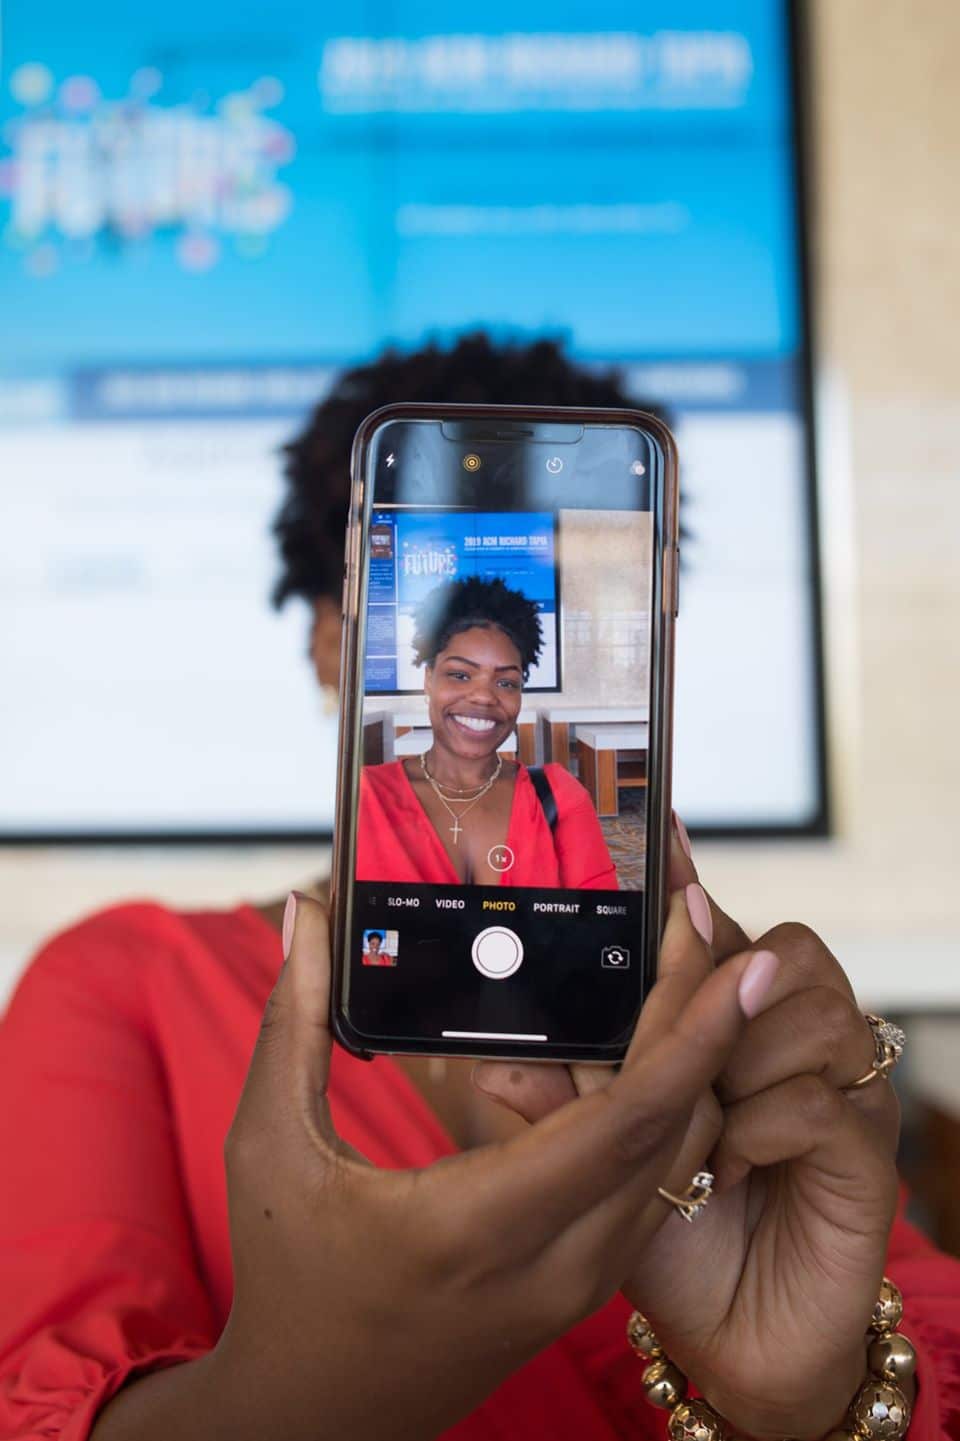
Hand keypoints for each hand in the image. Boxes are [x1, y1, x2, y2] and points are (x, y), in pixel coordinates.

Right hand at [211, 890, 770, 1440]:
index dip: (690, 1030)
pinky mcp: (582, 1286)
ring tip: (694, 973)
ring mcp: (579, 1283)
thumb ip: (296, 1019)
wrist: (313, 1420)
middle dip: (707, 1020)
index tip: (732, 955)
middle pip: (675, 1129)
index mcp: (480, 1225)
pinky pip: (653, 1188)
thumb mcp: (270, 1144)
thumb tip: (306, 911)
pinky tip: (655, 1049)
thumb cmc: (285, 1283)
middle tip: (710, 926)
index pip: (627, 1119)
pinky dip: (670, 1112)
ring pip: (678, 1162)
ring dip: (698, 1064)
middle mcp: (555, 1263)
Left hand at [474, 830, 900, 1439]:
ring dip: (741, 1067)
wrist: (745, 1342)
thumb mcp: (596, 1160)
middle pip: (777, 954)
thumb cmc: (672, 1236)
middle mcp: (791, 1046)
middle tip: (683, 1031)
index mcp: (723, 1034)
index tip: (661, 827)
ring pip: (810, 1015)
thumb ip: (556, 1098)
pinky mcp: (865, 1156)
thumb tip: (489, 1052)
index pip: (712, 938)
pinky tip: (734, 1165)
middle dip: (721, 984)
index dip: (689, 884)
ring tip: (707, 1124)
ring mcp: (839, 1094)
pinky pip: (821, 1103)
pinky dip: (764, 1130)